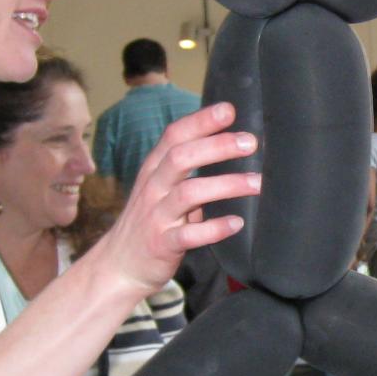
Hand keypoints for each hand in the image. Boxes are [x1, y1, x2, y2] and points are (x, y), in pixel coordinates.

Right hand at [95, 103, 259, 296]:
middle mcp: (153, 188)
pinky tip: (236, 223)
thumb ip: (187, 168)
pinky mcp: (162, 244)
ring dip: (226, 185)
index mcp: (154, 170)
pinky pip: (188, 235)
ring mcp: (156, 216)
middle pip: (182, 158)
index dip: (200, 121)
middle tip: (250, 143)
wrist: (119, 265)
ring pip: (189, 193)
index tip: (229, 110)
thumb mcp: (162, 188)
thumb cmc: (151, 222)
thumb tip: (228, 144)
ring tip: (257, 183)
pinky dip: (214, 228)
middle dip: (217, 147)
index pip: (174, 136)